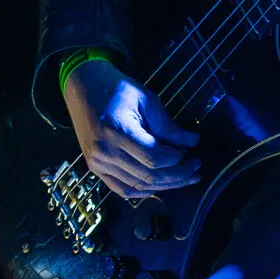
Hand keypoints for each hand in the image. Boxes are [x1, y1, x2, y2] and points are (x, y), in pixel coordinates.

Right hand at [64, 58, 199, 196]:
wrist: (83, 88)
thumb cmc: (116, 89)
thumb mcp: (147, 100)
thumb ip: (168, 126)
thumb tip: (192, 143)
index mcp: (116, 131)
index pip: (154, 158)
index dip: (177, 159)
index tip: (190, 151)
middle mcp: (104, 152)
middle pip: (148, 176)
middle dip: (178, 175)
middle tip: (196, 167)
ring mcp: (97, 163)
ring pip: (138, 187)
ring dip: (165, 185)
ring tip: (185, 177)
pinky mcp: (95, 169)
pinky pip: (123, 189)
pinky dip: (144, 190)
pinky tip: (161, 184)